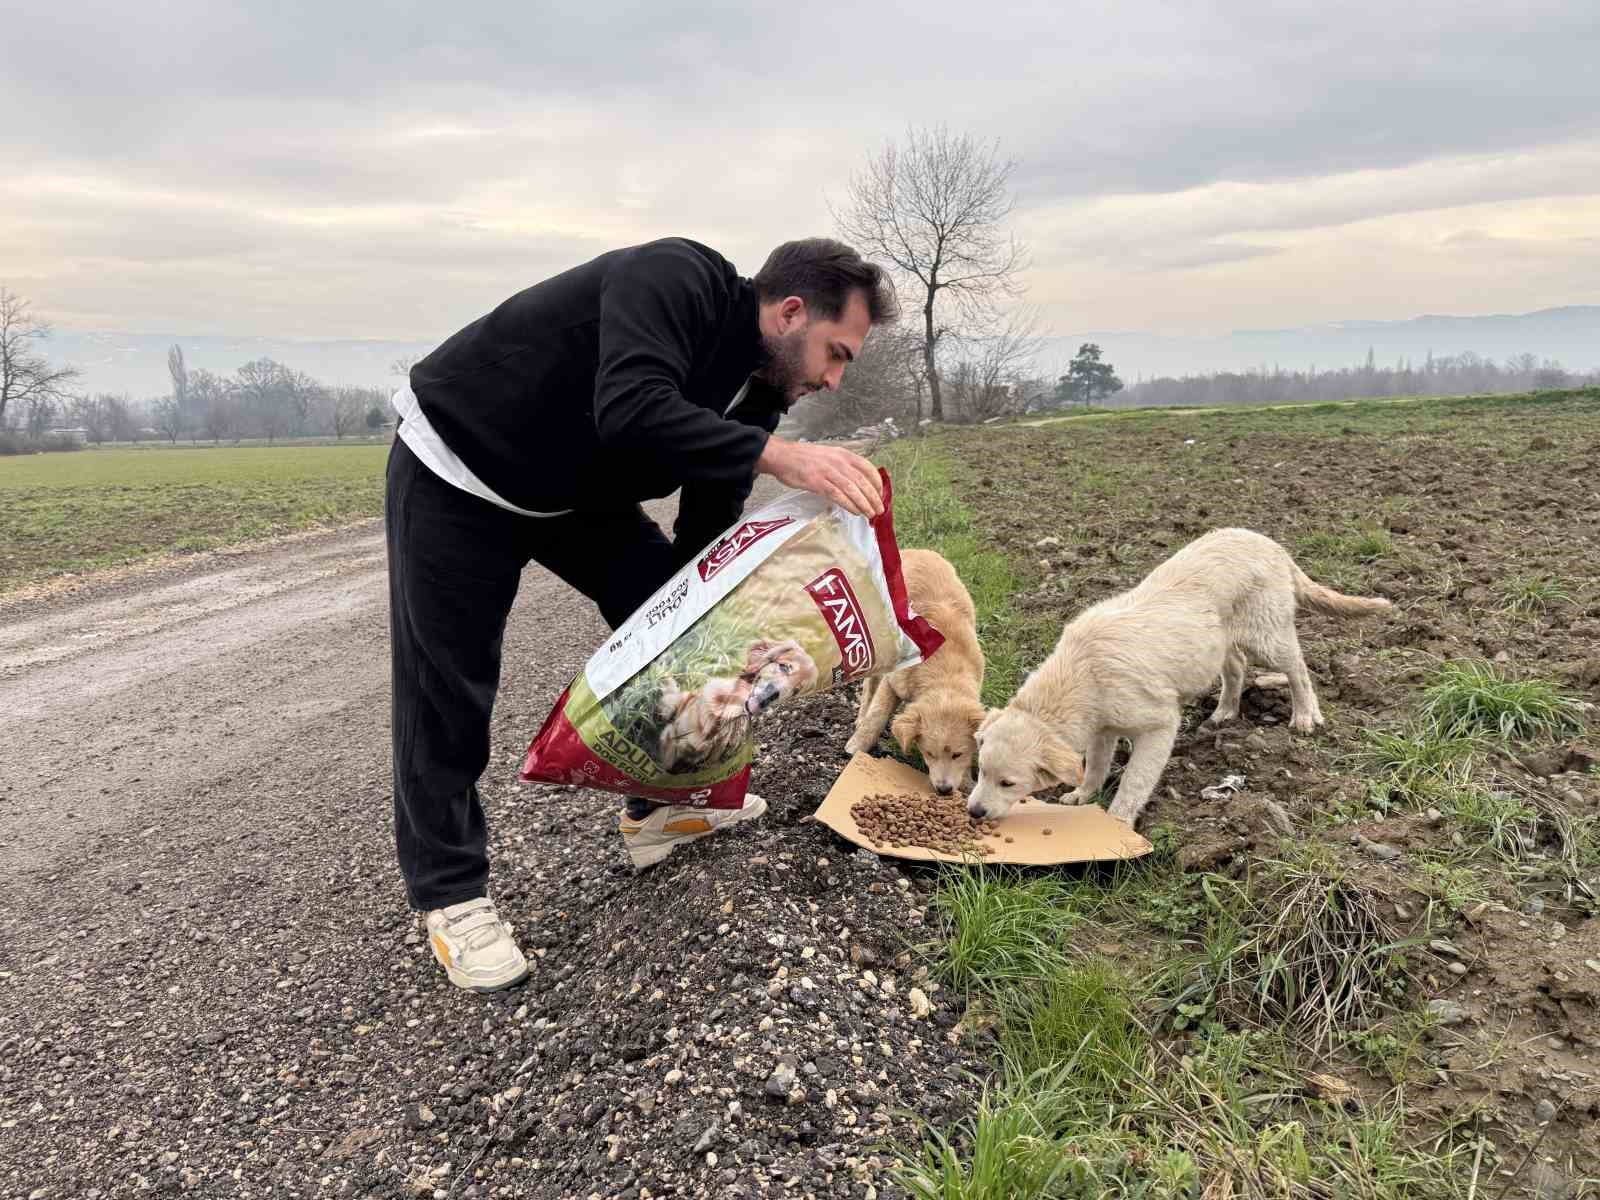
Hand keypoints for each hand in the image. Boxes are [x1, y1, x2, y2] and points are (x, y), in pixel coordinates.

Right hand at [755, 437, 883, 516]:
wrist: (782, 456)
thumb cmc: (804, 458)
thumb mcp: (829, 455)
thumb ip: (843, 466)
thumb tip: (857, 482)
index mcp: (843, 454)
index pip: (867, 468)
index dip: (877, 483)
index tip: (881, 494)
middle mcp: (838, 462)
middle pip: (862, 481)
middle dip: (873, 497)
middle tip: (880, 509)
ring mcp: (828, 472)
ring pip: (852, 490)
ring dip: (864, 504)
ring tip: (870, 514)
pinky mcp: (817, 482)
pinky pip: (838, 495)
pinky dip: (849, 504)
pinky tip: (855, 511)